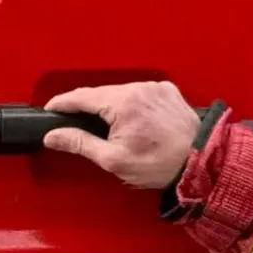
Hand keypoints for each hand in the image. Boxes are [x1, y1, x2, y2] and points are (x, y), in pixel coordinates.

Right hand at [43, 81, 200, 188]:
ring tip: (110, 127)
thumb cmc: (160, 164)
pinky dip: (132, 102)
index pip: (81, 96)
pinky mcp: (168, 91)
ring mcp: (156, 88)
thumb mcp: (113, 159)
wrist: (201, 162)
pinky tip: (135, 120)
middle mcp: (139, 89)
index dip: (62, 103)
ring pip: (121, 91)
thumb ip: (80, 143)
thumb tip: (54, 136)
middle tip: (77, 124)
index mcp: (122, 103)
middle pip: (101, 93)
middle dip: (87, 107)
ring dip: (111, 105)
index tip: (51, 110)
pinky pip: (141, 92)